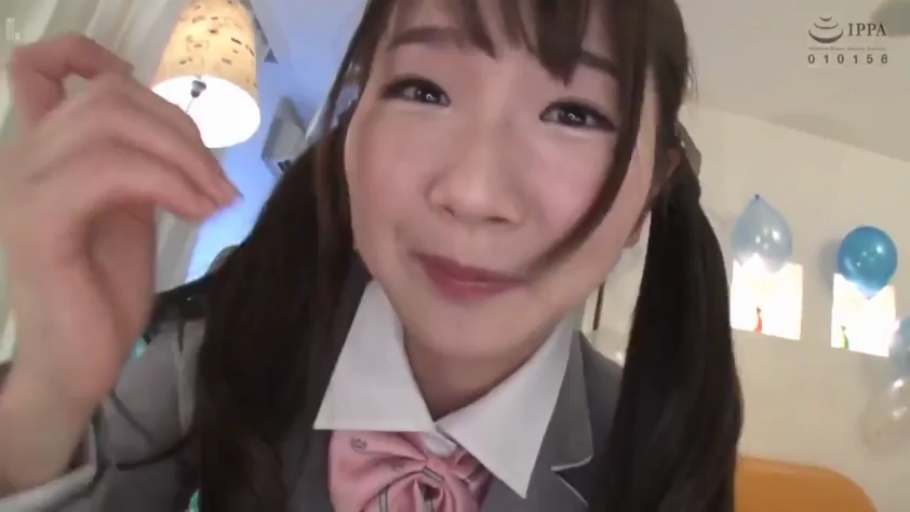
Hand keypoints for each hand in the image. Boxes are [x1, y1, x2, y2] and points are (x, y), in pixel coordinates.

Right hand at [0, 34, 234, 490]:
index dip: (92, 55)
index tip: (149, 91)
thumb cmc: (101, 289)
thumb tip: (177, 132)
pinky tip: (197, 211)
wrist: (75, 361)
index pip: (41, 68)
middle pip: (111, 95)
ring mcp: (24, 185)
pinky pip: (112, 170)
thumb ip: (136, 163)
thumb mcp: (127, 209)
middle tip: (219, 182)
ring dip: (184, 157)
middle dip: (182, 130)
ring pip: (112, 123)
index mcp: (42, 150)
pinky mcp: (39, 220)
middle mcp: (23, 156)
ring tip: (215, 200)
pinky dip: (169, 183)